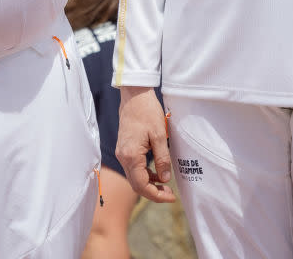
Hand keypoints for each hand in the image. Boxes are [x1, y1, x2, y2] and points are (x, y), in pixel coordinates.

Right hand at [116, 86, 175, 202]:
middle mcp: (123, 157)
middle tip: (170, 194)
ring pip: (134, 177)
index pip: (142, 185)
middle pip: (136, 185)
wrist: (134, 95)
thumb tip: (164, 179)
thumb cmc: (147, 111)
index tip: (171, 197)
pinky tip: (156, 172)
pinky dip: (144, 174)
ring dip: (149, 184)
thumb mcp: (159, 135)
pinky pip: (133, 168)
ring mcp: (121, 153)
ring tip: (165, 185)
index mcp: (131, 155)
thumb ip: (162, 158)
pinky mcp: (124, 148)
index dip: (156, 195)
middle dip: (153, 193)